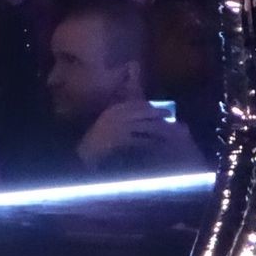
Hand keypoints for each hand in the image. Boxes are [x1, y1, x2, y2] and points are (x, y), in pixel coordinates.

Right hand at [77, 99, 201, 171]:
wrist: (84, 152)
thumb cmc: (97, 138)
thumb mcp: (108, 120)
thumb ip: (122, 114)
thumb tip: (140, 109)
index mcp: (115, 109)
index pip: (137, 104)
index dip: (151, 106)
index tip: (161, 109)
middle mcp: (118, 115)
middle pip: (143, 113)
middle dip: (158, 114)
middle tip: (170, 116)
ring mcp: (119, 128)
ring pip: (144, 126)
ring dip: (157, 129)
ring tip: (168, 131)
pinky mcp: (121, 141)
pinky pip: (139, 140)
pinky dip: (149, 142)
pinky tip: (157, 145)